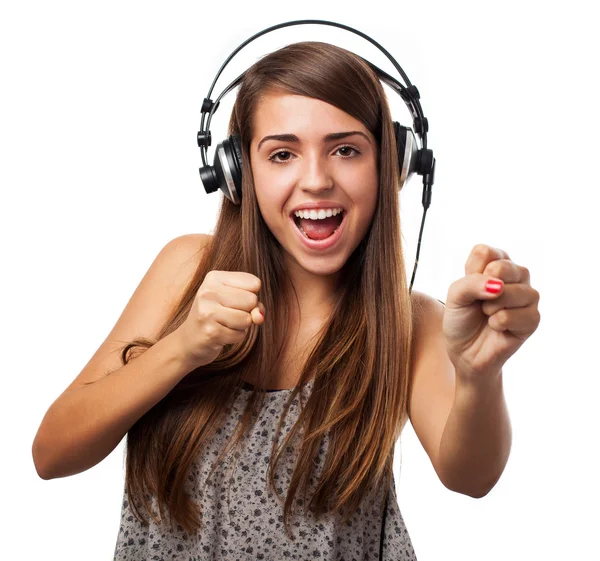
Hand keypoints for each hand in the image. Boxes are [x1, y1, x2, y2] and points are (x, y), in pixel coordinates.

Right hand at [174, 270, 264, 369]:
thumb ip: (254, 304)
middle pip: (252, 300)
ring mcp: (207, 312)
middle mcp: (208, 292)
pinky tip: (221, 334)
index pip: (254, 283)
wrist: (190, 339)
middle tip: (229, 314)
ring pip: (247, 319)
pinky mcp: (211, 333)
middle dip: (247, 311)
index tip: (235, 300)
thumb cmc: (218, 315)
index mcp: (214, 277)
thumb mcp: (235, 300)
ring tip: (225, 324)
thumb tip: (259, 317)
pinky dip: (235, 337)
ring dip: (241, 326)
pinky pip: (240, 335)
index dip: (251, 295)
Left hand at [442, 244, 540, 378]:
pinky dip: (498, 323)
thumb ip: (471, 282)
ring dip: (490, 307)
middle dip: (481, 289)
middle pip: (501, 267)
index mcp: (497, 263)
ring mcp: (528, 296)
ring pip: (511, 291)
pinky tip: (496, 327)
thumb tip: (498, 286)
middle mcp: (517, 275)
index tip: (470, 288)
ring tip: (487, 315)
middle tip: (479, 303)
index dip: (471, 273)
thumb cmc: (461, 319)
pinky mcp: (534, 318)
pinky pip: (516, 315)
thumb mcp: (455, 296)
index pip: (485, 252)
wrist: (465, 351)